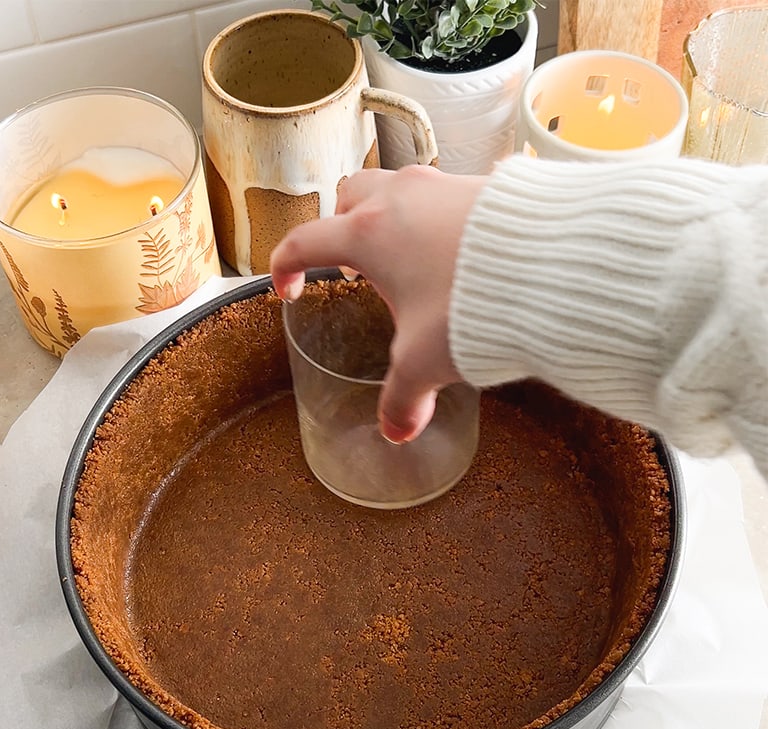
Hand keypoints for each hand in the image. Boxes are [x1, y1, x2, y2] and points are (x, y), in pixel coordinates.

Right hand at [270, 166, 486, 443]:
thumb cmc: (478, 301)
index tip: (289, 288)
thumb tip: (396, 430)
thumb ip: (403, 397)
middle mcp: (401, 197)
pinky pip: (447, 193)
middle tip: (354, 265)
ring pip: (399, 186)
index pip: (303, 240)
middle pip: (349, 194)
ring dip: (392, 216)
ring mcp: (446, 184)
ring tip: (409, 259)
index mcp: (367, 234)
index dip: (286, 266)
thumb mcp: (426, 360)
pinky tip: (460, 253)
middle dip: (341, 225)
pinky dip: (439, 218)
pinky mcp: (488, 183)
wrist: (557, 261)